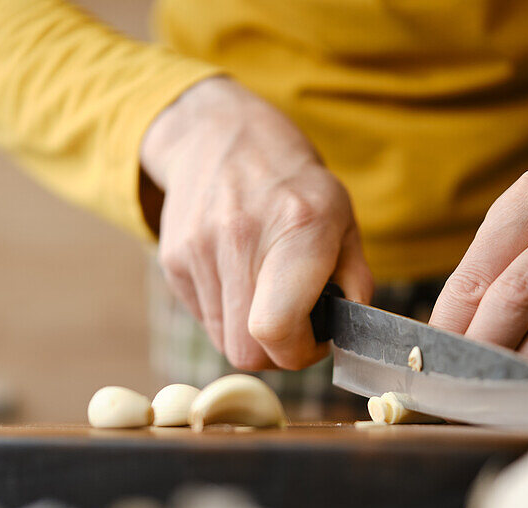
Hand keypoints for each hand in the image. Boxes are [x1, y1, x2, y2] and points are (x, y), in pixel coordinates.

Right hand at [140, 77, 372, 370]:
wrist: (220, 135)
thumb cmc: (294, 184)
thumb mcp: (342, 220)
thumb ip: (354, 282)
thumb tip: (346, 332)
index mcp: (298, 230)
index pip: (276, 330)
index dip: (298, 352)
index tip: (312, 338)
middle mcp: (242, 238)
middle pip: (246, 350)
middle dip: (274, 351)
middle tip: (292, 325)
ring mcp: (199, 248)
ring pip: (222, 340)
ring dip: (248, 331)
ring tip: (264, 292)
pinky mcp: (173, 258)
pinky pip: (202, 316)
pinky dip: (224, 311)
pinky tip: (237, 275)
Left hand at [429, 170, 527, 373]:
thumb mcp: (508, 247)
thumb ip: (476, 290)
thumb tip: (436, 352)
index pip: (479, 271)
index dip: (450, 325)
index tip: (430, 364)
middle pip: (522, 294)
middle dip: (485, 348)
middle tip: (459, 387)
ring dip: (524, 367)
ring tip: (495, 394)